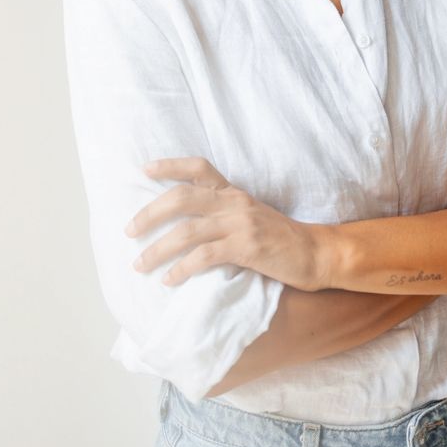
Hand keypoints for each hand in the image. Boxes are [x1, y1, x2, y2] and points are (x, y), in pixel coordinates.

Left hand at [125, 156, 333, 291]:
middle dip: (150, 213)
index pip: (199, 167)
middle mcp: (234, 202)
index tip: (145, 169)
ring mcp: (240, 224)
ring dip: (158, 249)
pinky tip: (169, 281)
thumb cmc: (281, 239)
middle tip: (129, 230)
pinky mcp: (246, 248)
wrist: (316, 253)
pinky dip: (182, 269)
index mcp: (234, 192)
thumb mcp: (252, 215)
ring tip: (140, 264)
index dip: (170, 165)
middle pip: (182, 197)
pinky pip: (204, 257)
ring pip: (187, 231)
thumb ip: (225, 213)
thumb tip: (189, 224)